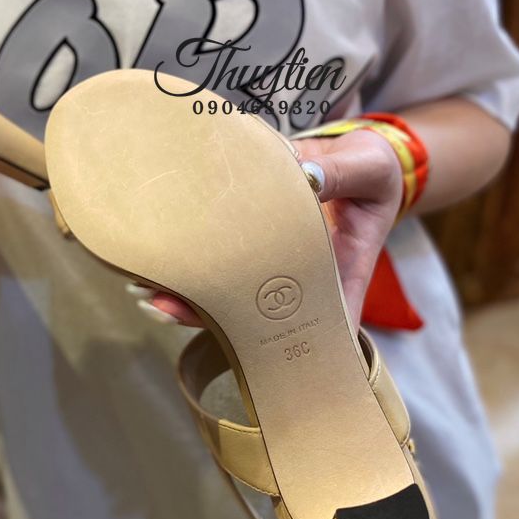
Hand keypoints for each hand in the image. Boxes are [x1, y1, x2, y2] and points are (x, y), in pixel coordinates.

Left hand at [140, 128, 402, 326]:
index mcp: (341, 272)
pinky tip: (155, 264)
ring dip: (190, 296)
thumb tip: (304, 175)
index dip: (289, 347)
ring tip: (147, 291)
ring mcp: (274, 266)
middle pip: (258, 316)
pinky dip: (191, 266)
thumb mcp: (368, 167)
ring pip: (231, 295)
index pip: (319, 323)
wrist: (356, 158)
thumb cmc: (371, 172)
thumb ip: (339, 172)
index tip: (255, 359)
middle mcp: (302, 279)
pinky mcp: (254, 244)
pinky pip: (222, 263)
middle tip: (165, 309)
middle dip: (213, 319)